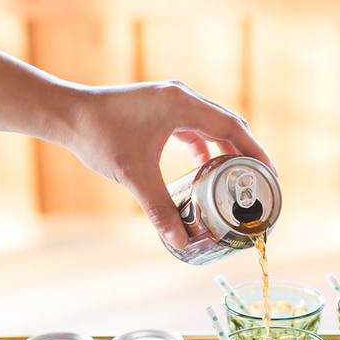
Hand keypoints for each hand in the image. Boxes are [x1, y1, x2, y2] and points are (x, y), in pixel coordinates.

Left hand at [67, 80, 275, 248]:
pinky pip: (195, 127)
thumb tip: (178, 242)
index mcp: (182, 105)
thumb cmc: (100, 136)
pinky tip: (203, 170)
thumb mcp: (134, 176)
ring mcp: (171, 101)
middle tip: (259, 181)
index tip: (270, 175)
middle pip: (228, 124)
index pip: (232, 127)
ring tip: (237, 179)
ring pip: (212, 124)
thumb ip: (159, 209)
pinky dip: (205, 147)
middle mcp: (181, 97)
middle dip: (246, 153)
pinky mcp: (161, 108)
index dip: (256, 152)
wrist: (69, 114)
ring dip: (226, 150)